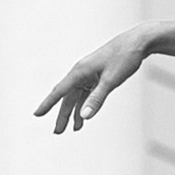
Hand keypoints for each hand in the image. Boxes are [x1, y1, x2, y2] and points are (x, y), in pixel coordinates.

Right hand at [36, 26, 153, 133]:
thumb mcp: (111, 81)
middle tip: (58, 132)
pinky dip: (86, 104)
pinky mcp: (98, 75)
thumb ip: (97, 99)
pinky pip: (87, 93)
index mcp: (79, 71)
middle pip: (68, 97)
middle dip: (63, 115)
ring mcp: (90, 74)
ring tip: (74, 129)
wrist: (138, 42)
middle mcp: (81, 72)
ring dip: (75, 112)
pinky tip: (85, 115)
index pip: (59, 91)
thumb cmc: (124, 58)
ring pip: (78, 96)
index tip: (37, 114)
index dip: (47, 104)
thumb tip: (84, 116)